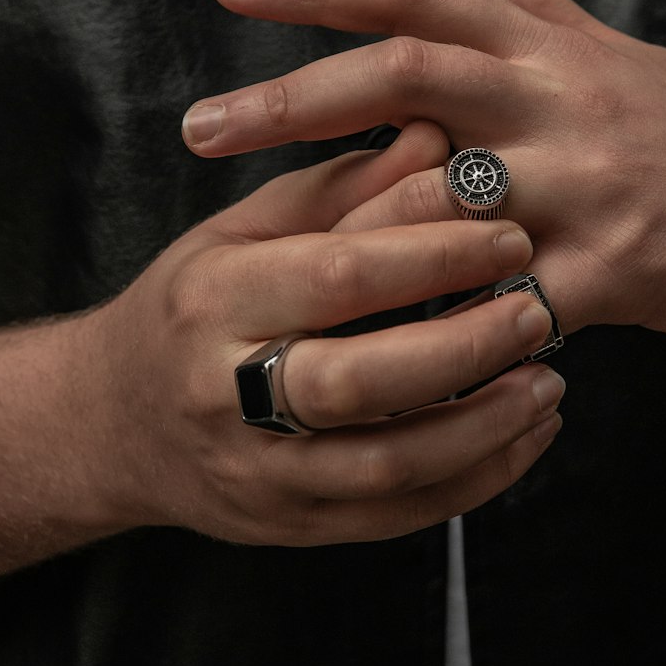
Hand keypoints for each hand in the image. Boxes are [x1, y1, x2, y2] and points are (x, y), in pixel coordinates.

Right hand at [89, 120, 563, 546]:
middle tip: (537, 311)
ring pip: (390, 465)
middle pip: (365, 380)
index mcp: (215, 297)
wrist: (115, 421)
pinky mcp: (291, 526)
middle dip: (468, 346)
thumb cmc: (197, 304)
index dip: (435, 254)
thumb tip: (440, 139)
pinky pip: (398, 515)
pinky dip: (476, 479)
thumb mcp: (248, 229)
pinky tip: (523, 436)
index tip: (509, 234)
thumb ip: (346, 189)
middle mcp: (226, 391)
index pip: (339, 275)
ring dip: (488, 426)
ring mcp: (259, 471)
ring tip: (549, 381)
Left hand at [182, 0, 665, 346]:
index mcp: (550, 48)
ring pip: (447, 195)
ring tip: (264, 262)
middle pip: (411, 69)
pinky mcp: (624, 268)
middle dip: (294, 96)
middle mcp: (562, 99)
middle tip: (199, 127)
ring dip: (352, 228)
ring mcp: (593, 183)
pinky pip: (509, 303)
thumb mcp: (605, 46)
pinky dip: (445, 328)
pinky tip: (386, 355)